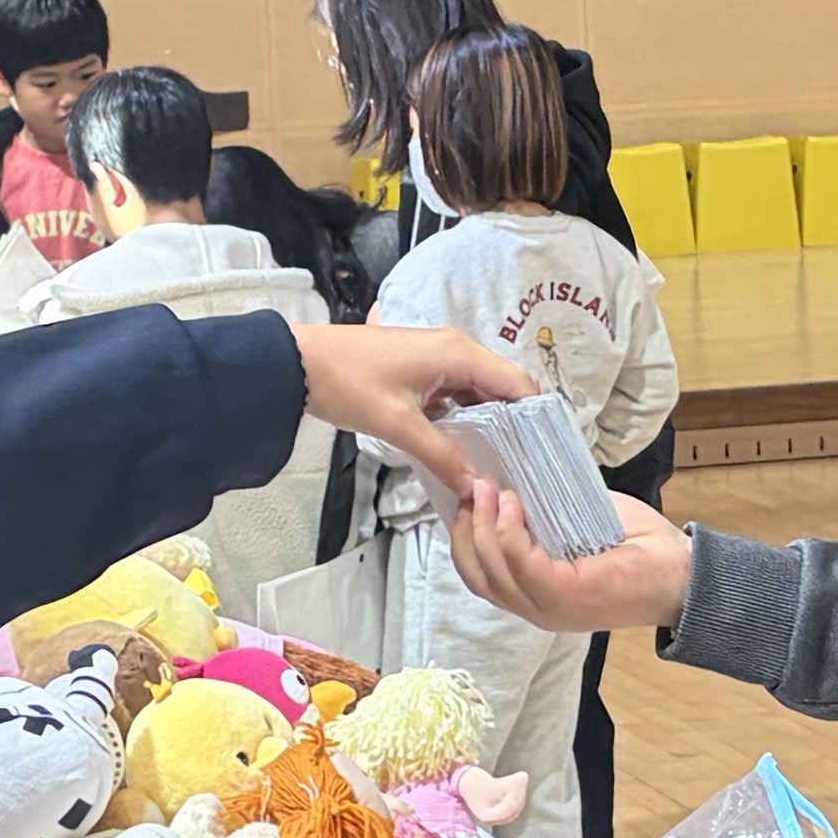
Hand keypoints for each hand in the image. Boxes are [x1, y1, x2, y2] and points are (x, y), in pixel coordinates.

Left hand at [295, 323, 530, 509]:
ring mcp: (438, 357)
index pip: (517, 384)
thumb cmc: (347, 384)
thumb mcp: (397, 425)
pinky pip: (456, 392)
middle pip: (502, 388)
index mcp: (458, 354)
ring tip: (495, 464)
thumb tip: (475, 487)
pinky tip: (462, 448)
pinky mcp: (421, 367)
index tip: (539, 455)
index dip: (533, 419)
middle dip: (512, 425)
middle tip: (518, 467)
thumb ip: (441, 455)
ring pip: (479, 392)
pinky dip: (463, 417)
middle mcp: (456, 349)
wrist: (298, 363)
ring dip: (487, 423)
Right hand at [446, 482, 692, 637]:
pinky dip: (508, 530)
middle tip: (471, 487)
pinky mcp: (564, 595)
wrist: (684, 574)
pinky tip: (513, 503)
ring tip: (489, 488)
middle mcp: (536, 609)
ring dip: (482, 524)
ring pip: (491, 568)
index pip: (480, 575)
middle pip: (475, 574)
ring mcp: (547, 607)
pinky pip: (519, 561)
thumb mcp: (581, 526)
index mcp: (537, 596)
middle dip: (465, 528)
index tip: (467, 496)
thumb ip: (547, 515)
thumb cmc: (640, 548)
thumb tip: (518, 478)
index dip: (464, 536)